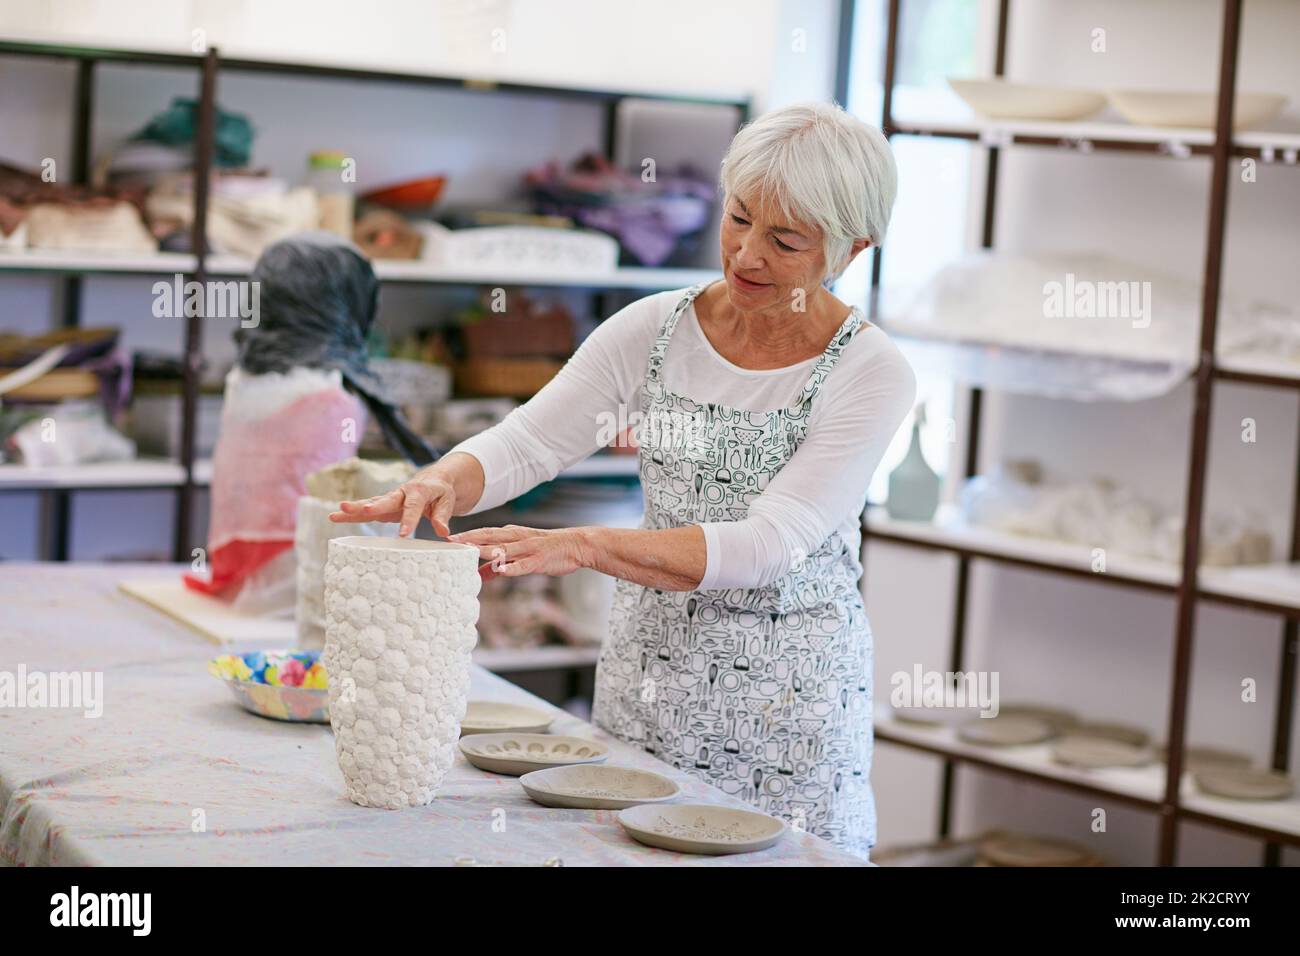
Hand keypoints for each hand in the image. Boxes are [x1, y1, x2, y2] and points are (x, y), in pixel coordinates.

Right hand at [329, 472, 456, 537]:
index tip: (403, 535)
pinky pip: (366, 510)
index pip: (413, 506)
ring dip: (354, 509)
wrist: (434, 480)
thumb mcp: (447, 502)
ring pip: (370, 504)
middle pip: (385, 500)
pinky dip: (352, 514)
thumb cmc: (441, 492)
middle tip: (360, 511)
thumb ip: (443, 516)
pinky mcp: (383, 505)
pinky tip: (335, 517)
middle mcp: (401, 493)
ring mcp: (390, 499)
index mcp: (419, 490)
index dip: (408, 520)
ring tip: (336, 514)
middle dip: (371, 506)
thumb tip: (442, 532)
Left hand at [447, 525, 594, 579]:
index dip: (465, 536)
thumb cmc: (546, 550)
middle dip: (469, 539)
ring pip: (504, 549)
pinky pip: (523, 564)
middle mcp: (516, 538)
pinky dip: (513, 567)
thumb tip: (478, 574)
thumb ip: (498, 565)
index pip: (484, 533)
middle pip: (489, 537)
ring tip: (469, 551)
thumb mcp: (520, 555)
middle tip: (449, 541)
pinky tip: (502, 571)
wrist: (575, 545)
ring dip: (486, 550)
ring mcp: (527, 548)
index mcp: (511, 535)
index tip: (446, 539)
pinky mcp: (539, 560)